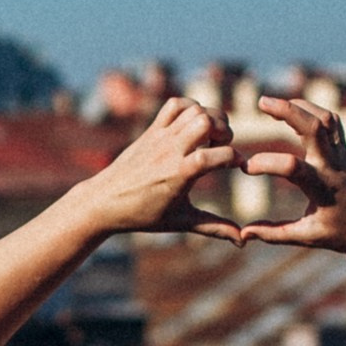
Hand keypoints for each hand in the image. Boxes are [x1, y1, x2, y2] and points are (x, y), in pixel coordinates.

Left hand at [77, 97, 243, 239]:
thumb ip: (213, 227)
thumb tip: (243, 240)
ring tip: (210, 137)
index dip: (236, 158)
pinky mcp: (151, 130)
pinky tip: (194, 126)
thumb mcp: (180, 221)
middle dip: (224, 129)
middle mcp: (170, 151)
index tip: (240, 166)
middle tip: (222, 145)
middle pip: (205, 121)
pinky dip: (190, 107)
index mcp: (179, 174)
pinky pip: (173, 105)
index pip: (217, 156)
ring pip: (193, 110)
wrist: (103, 202)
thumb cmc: (142, 215)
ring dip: (210, 117)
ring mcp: (159, 137)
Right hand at [242, 96, 345, 259]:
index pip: (292, 167)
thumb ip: (274, 234)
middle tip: (260, 102)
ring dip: (299, 106)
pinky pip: (331, 121)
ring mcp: (342, 154)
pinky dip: (310, 110)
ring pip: (325, 118)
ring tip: (271, 103)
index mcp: (323, 188)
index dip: (265, 163)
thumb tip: (244, 233)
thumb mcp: (307, 237)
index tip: (244, 168)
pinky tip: (292, 110)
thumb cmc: (343, 234)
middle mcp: (334, 165)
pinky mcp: (345, 150)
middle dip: (288, 111)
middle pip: (315, 127)